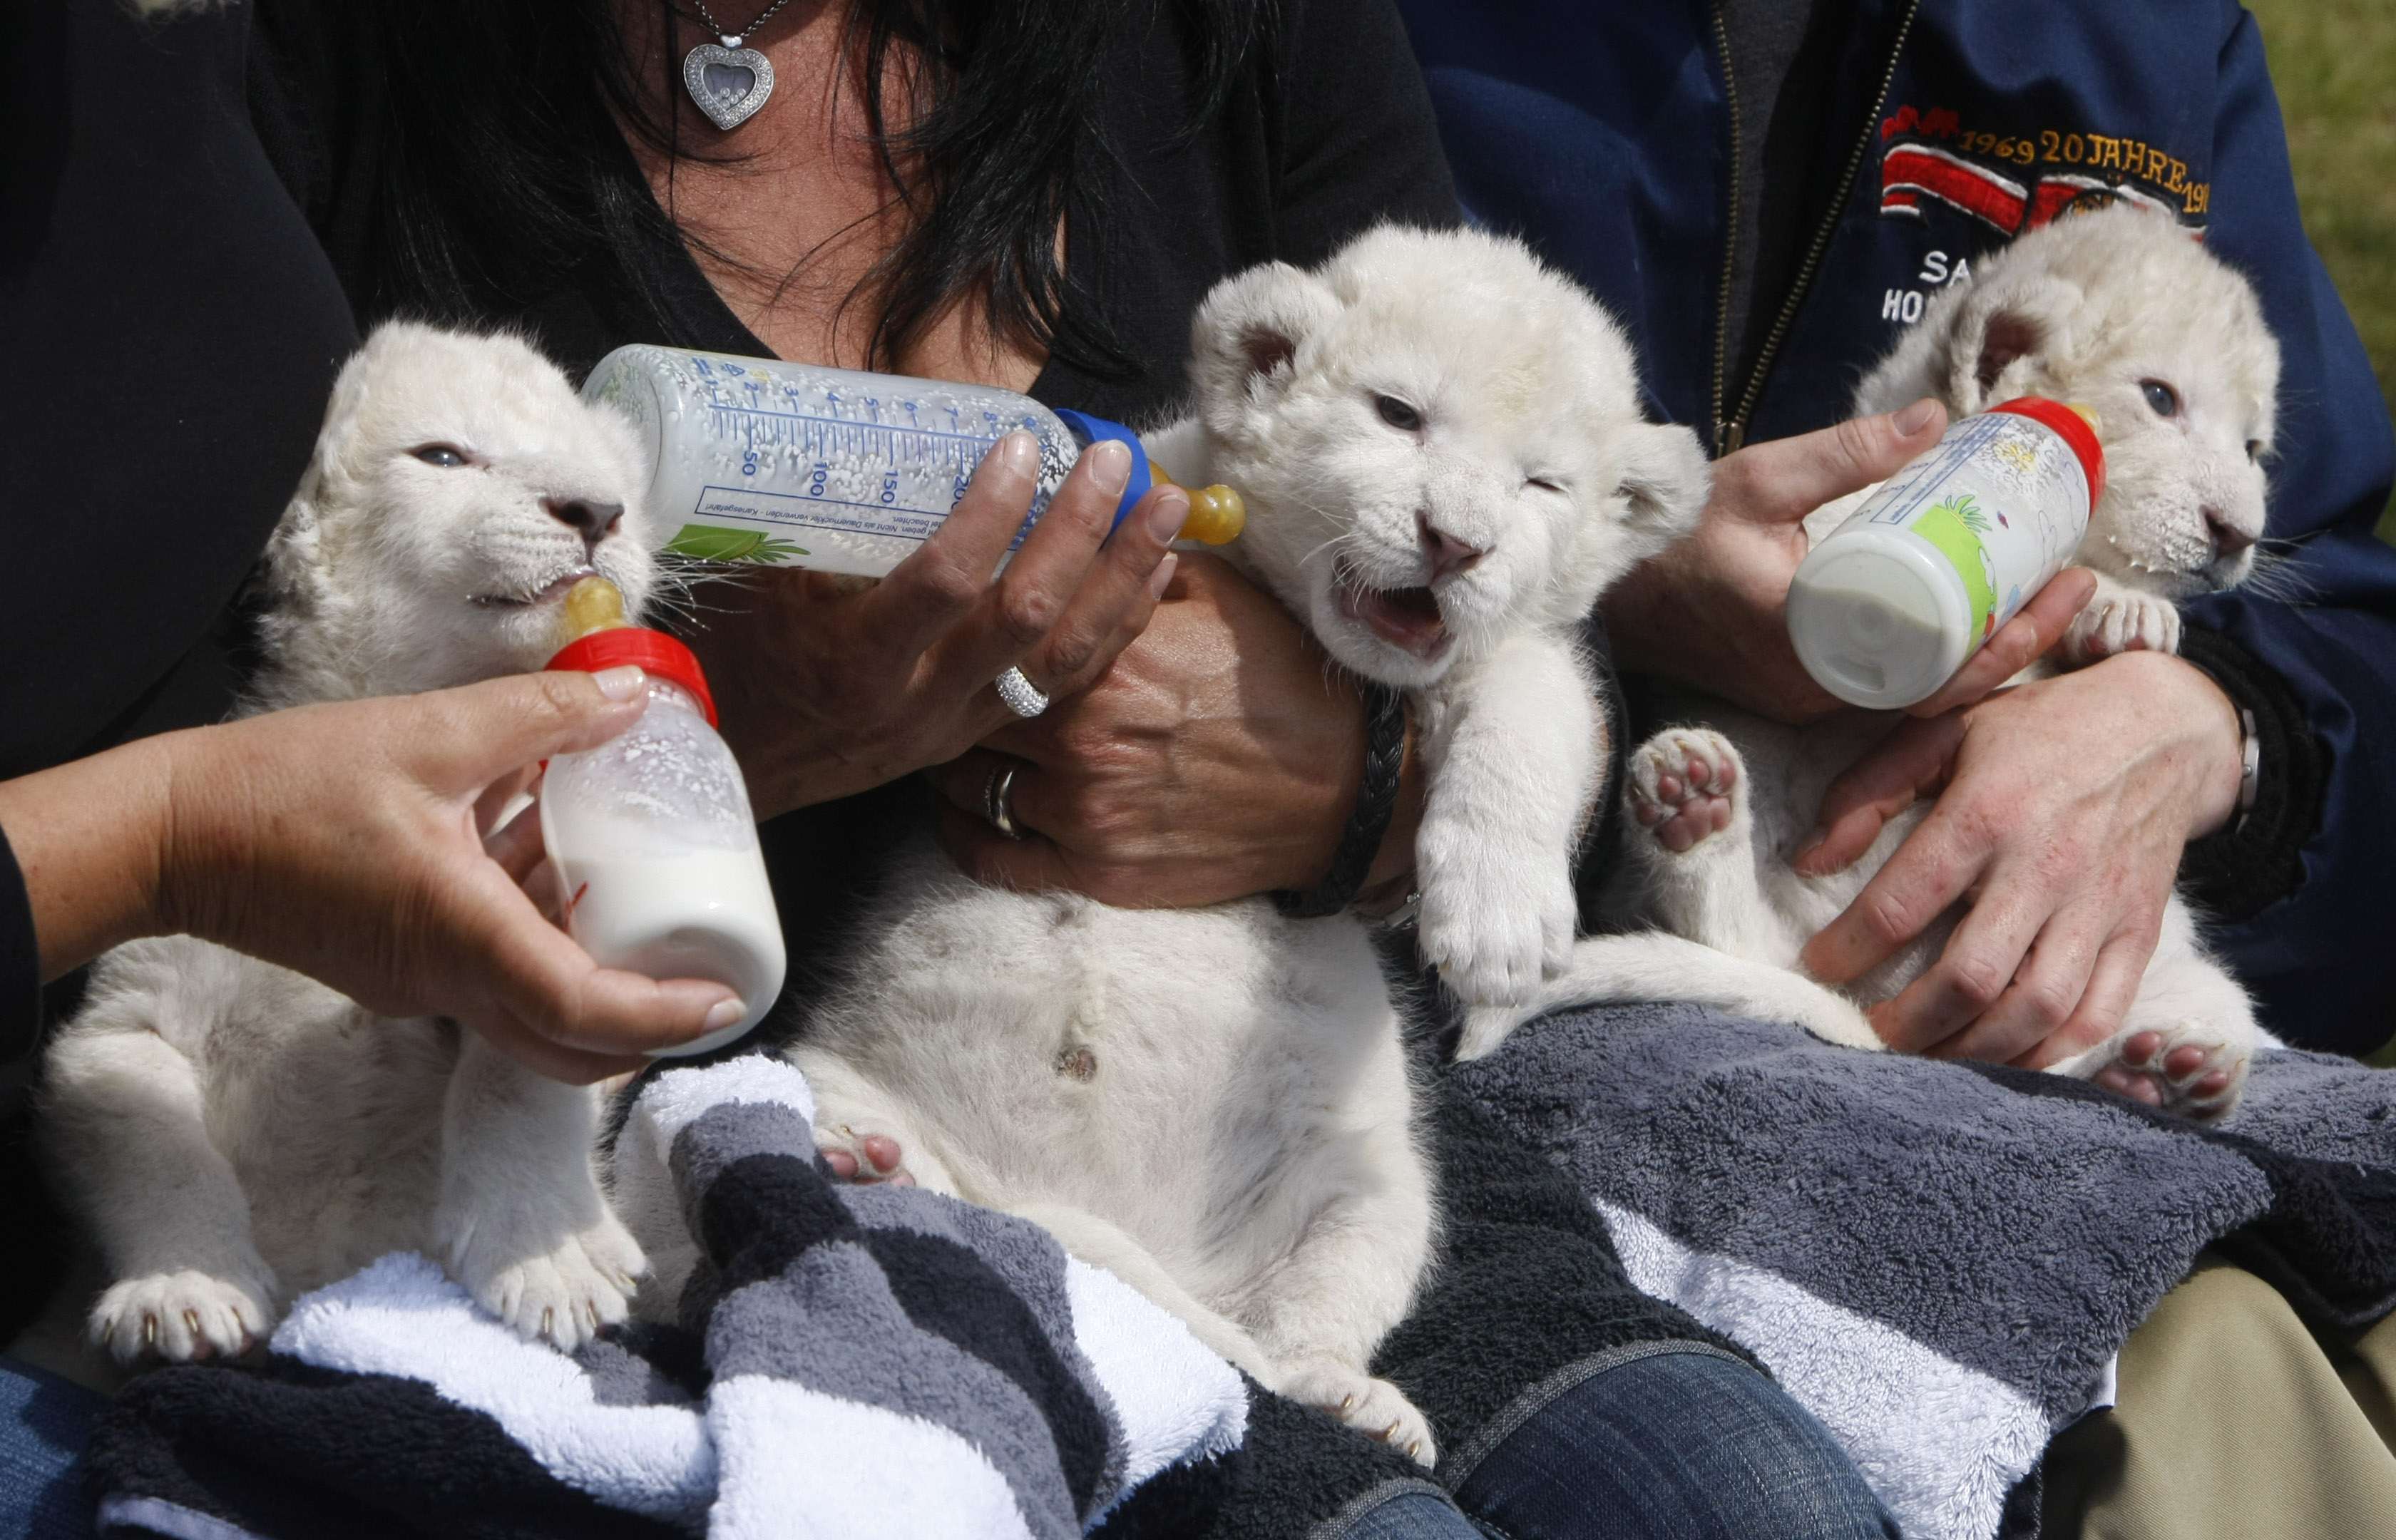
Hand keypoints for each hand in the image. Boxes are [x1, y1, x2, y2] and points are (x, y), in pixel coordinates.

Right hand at [0, 669, 752, 1081]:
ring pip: (530, 1005)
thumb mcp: (431, 732)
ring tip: (642, 891)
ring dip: (590, 961)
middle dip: (646, 1022)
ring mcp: (417, 982)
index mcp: (463, 938)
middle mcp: (445, 981)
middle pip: (568, 1043)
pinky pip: (489, 969)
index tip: (726, 999)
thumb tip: (630, 697)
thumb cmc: (288, 787)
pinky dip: (535, 928)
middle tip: (704, 975)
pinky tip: (552, 852)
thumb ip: (541, 717)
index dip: (664, 1016)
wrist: (173, 832)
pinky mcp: (396, 966)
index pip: (585, 1010)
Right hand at [688, 433, 1182, 818]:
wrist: (735, 772)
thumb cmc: (735, 660)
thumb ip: (813, 516)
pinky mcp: (981, 735)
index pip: (942, 586)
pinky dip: (1118, 623)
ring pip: (1065, 659)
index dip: (987, 516)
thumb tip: (863, 414)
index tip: (1020, 446)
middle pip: (1025, 620)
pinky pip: (1067, 683)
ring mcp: (958, 726)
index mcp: (855, 660)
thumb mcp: (755, 584)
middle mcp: (918, 702)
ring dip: (1123, 577)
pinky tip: (1157, 572)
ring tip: (1168, 505)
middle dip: (1081, 534)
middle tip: (1115, 460)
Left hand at [925, 555, 1422, 906]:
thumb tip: (1088, 522)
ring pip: (968, 780)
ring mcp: (1086, 808)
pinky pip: (993, 856)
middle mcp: (1086, 734)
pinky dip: (963, 833)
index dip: (969, 612)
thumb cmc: (1280, 685)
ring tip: (939, 737)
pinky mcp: (1095, 869)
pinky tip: (957, 811)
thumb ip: (1139, 567)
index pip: (1003, 624)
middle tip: (934, 672)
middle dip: (949, 687)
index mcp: (1109, 656)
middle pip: (972, 704)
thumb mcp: (1219, 598)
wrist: (1340, 789)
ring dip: (948, 757)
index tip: (953, 608)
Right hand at [1602, 401, 2092, 722]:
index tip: (2059, 586)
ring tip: (2047, 600)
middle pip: (1942, 689)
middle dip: (2021, 642)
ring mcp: (1807, 702)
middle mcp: (1813, 692)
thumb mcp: (1758, 480)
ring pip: (1920, 696)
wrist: (1609, 595)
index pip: (1931, 666)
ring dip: (1990, 654)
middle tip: (2079, 587)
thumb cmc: (1674, 538)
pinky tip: (1984, 624)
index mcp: (1805, 648)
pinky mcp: (1804, 697)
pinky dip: (1946, 663)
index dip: (2006, 636)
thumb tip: (1937, 417)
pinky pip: (1891, 693)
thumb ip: (1843, 452)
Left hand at [1795, 652, 2245, 1067]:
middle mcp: (2046, 868)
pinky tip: (1999, 1059)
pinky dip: (2046, 1054)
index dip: (1849, 949)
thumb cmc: (2035, 732)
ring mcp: (2100, 908)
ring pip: (2035, 1009)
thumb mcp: (1941, 731)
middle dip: (1908, 1022)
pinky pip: (2097, 1017)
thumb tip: (1808, 862)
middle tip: (1867, 1034)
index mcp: (1988, 813)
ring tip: (1925, 1056)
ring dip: (1972, 1050)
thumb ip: (1867, 792)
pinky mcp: (2141, 934)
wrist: (2164, 729)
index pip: (1904, 904)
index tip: (1818, 969)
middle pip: (1971, 976)